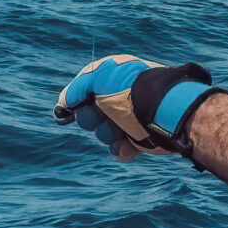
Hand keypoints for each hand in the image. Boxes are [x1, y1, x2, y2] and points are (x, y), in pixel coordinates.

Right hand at [53, 54, 216, 161]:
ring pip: (102, 134)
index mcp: (111, 79)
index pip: (83, 91)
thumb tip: (63, 102)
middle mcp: (119, 98)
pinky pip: (118, 148)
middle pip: (89, 116)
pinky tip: (128, 143)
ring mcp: (129, 119)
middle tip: (101, 115)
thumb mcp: (98, 79)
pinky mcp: (138, 139)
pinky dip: (121, 148)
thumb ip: (76, 89)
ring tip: (121, 129)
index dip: (74, 102)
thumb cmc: (130, 91)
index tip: (64, 112)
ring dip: (108, 134)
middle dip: (91, 119)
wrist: (164, 112)